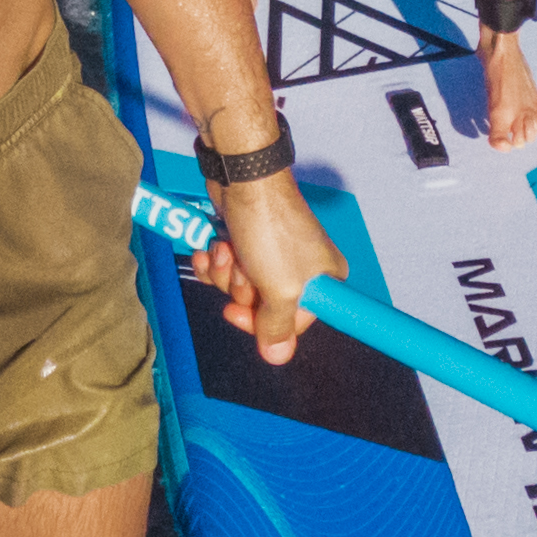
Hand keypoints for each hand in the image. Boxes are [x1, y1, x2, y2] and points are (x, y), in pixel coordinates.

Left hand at [198, 168, 344, 363]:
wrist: (242, 180)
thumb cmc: (271, 230)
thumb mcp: (281, 290)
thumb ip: (278, 326)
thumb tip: (277, 356)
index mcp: (324, 281)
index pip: (294, 325)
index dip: (265, 325)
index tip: (242, 314)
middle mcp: (301, 270)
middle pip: (263, 308)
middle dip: (241, 291)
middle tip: (243, 269)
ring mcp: (271, 256)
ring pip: (240, 288)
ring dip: (225, 273)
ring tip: (228, 249)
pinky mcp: (247, 242)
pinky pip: (226, 270)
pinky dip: (215, 261)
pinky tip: (212, 247)